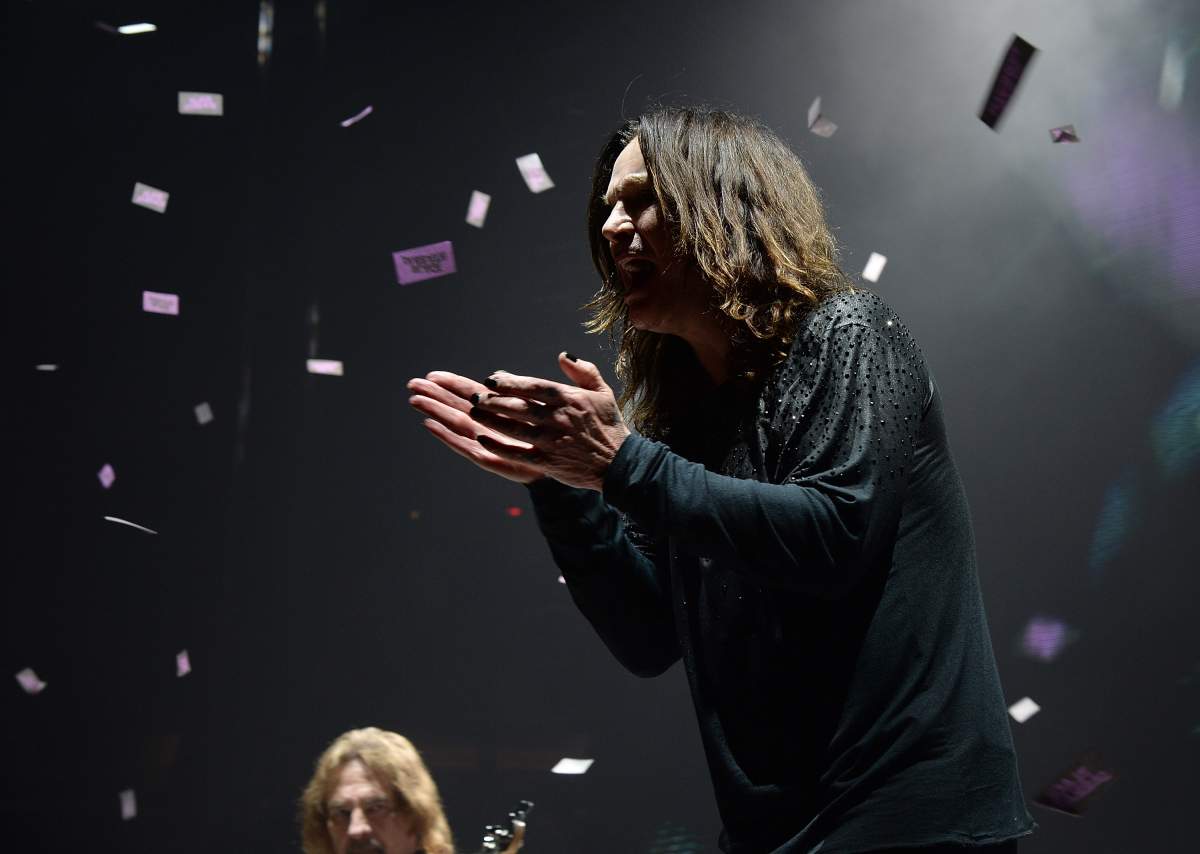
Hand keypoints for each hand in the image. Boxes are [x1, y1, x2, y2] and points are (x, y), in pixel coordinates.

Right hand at [407, 371, 545, 484]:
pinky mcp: (487, 457)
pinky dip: (446, 436)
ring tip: (415, 401)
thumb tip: (498, 375)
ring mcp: (484, 441)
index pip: (469, 392)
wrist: (560, 464)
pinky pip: (463, 446)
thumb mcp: (537, 405)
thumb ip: (515, 391)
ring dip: (435, 412)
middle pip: (455, 405)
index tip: (432, 374)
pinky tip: (430, 425)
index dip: (450, 383)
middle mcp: (487, 424)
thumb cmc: (551, 433)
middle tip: (412, 384)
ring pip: (455, 423)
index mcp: (497, 409)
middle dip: (434, 395)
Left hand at [470, 353, 630, 491]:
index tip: (492, 379)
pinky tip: (483, 439)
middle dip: (493, 401)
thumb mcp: (602, 392)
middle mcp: (557, 419)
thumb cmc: (610, 425)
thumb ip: (584, 371)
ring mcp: (551, 441)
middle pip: (518, 407)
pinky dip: (498, 446)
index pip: (533, 387)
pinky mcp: (547, 462)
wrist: (619, 463)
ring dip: (490, 420)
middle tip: (474, 396)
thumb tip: (564, 355)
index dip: (510, 382)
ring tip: (474, 413)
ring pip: (513, 428)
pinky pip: (517, 453)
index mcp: (569, 399)